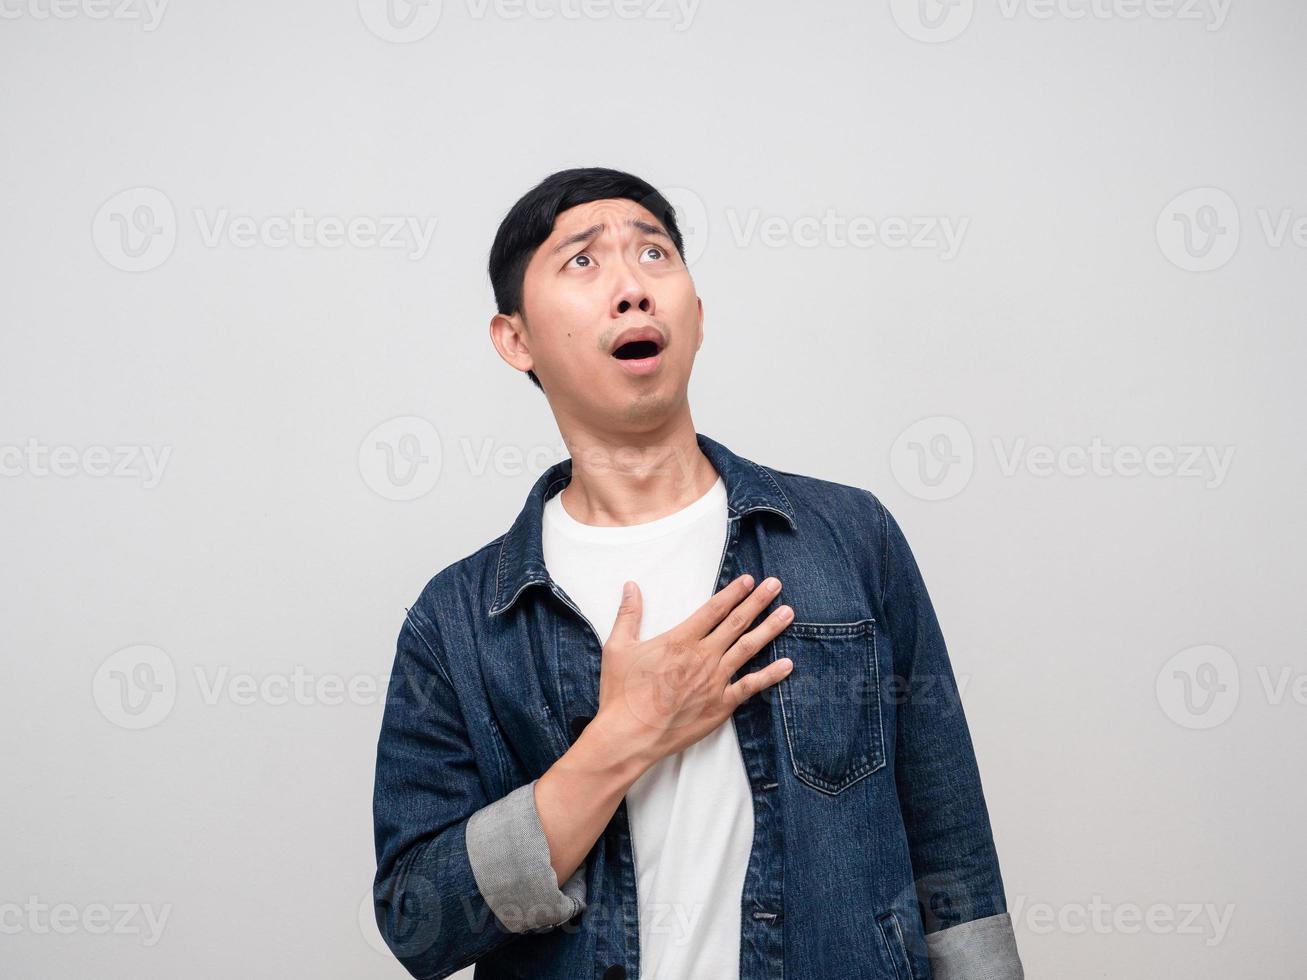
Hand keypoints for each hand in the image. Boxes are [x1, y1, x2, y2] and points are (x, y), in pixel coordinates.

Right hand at [595, 573, 793, 767]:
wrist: (630, 735)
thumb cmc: (622, 693)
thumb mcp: (618, 647)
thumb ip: (628, 614)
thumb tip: (631, 586)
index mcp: (680, 639)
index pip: (713, 609)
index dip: (732, 593)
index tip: (748, 580)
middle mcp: (702, 656)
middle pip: (736, 622)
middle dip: (758, 601)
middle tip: (775, 585)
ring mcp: (715, 680)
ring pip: (748, 648)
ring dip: (769, 629)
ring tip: (788, 613)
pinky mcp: (721, 705)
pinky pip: (751, 686)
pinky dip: (771, 674)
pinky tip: (787, 664)